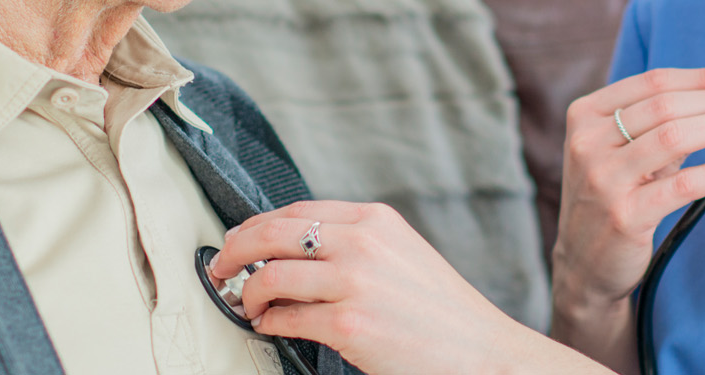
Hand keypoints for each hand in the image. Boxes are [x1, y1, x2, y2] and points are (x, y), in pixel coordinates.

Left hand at [209, 201, 608, 373]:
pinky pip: (286, 319)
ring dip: (249, 292)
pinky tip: (270, 327)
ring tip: (249, 304)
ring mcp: (355, 282)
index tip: (240, 241)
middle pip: (271, 233)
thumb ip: (356, 245)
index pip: (295, 210)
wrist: (483, 353)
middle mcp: (363, 243)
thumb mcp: (403, 256)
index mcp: (375, 220)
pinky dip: (268, 323)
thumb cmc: (443, 313)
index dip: (256, 226)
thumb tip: (293, 254)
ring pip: (271, 275)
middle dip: (234, 251)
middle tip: (221, 268)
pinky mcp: (349, 323)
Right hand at [550, 68, 704, 371]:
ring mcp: (603, 179)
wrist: (582, 265)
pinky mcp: (625, 216)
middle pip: (667, 105)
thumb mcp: (622, 153)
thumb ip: (658, 126)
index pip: (654, 82)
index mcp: (585, 116)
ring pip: (674, 136)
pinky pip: (685, 185)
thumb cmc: (611, 200)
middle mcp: (588, 143)